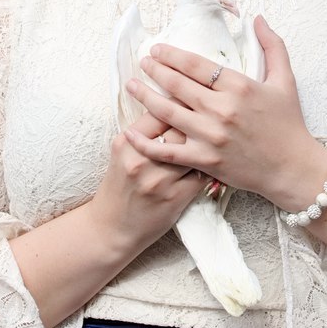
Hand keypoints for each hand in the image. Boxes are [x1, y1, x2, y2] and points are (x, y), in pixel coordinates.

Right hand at [87, 112, 206, 254]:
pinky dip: (209, 166)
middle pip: (179, 128)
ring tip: (214, 135)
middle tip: (209, 113)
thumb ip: (143, 133)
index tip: (190, 99)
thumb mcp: (122, 154)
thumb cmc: (119, 186)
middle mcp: (141, 160)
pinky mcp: (175, 198)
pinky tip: (213, 161)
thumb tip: (172, 106)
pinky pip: (201, 174)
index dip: (177, 103)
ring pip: (193, 149)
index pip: (158, 112)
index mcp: (126, 143)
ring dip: (206, 143)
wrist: (111, 228)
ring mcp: (159, 180)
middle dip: (195, 120)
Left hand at [124, 16, 322, 211]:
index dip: (172, 55)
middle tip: (142, 62)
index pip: (196, 65)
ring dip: (145, 97)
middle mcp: (222, 109)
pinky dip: (146, 142)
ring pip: (168, 113)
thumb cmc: (289, 124)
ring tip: (131, 86)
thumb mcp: (285, 80)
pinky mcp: (205, 160)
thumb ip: (273, 46)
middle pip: (178, 85)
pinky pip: (168, 151)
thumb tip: (258, 18)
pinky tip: (130, 132)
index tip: (158, 49)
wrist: (293, 169)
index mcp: (239, 87)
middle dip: (155, 70)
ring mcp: (211, 136)